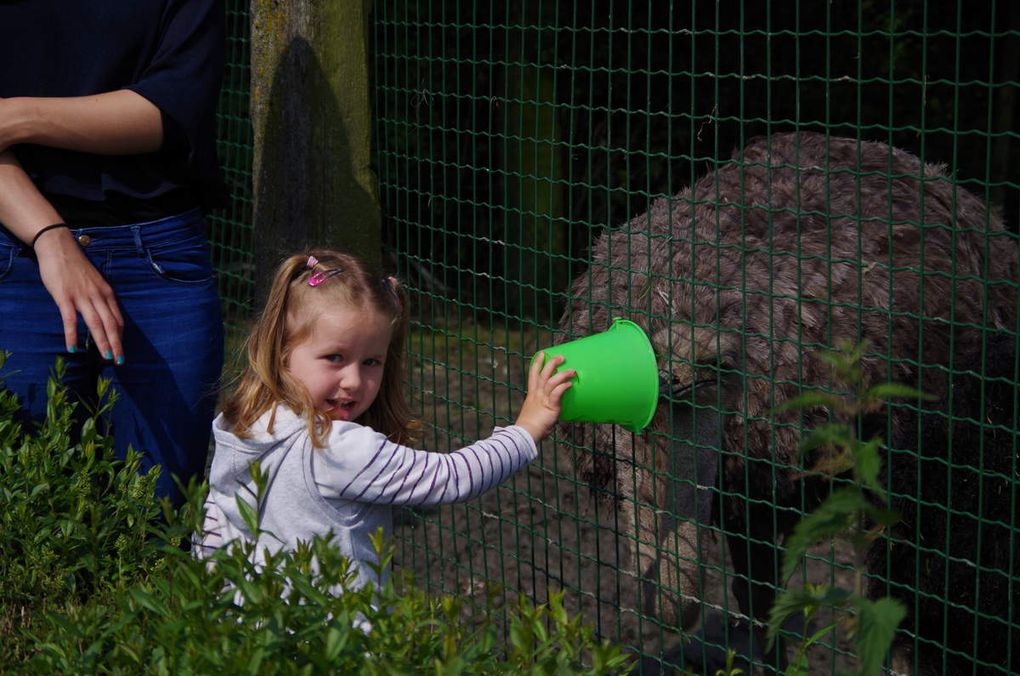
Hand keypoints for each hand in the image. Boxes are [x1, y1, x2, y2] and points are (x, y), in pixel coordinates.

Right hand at [33, 227, 123, 360]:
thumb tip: (104, 314)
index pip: (117, 319)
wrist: (59, 247)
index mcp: (107, 293)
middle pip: (110, 324)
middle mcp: (98, 296)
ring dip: (102, 342)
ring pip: (95, 324)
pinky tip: (73, 348)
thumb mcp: (95, 282)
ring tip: (107, 357)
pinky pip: (70, 320)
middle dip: (117, 344)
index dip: (120, 336)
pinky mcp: (64, 297)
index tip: (121, 349)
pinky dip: (72, 335)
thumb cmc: (76, 266)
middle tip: (120, 361)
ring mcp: (81, 297)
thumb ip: (100, 297)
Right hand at [514, 352, 574, 442]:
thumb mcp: (534, 413)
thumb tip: (549, 411)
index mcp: (532, 395)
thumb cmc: (530, 427)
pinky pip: (557, 393)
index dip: (537, 363)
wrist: (525, 433)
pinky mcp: (550, 406)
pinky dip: (563, 387)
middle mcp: (537, 394)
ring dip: (562, 374)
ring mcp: (543, 399)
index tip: (542, 354)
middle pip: (544, 374)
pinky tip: (569, 384)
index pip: (533, 375)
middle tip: (560, 357)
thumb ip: (541, 409)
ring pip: (552, 381)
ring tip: (572, 371)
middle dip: (552, 363)